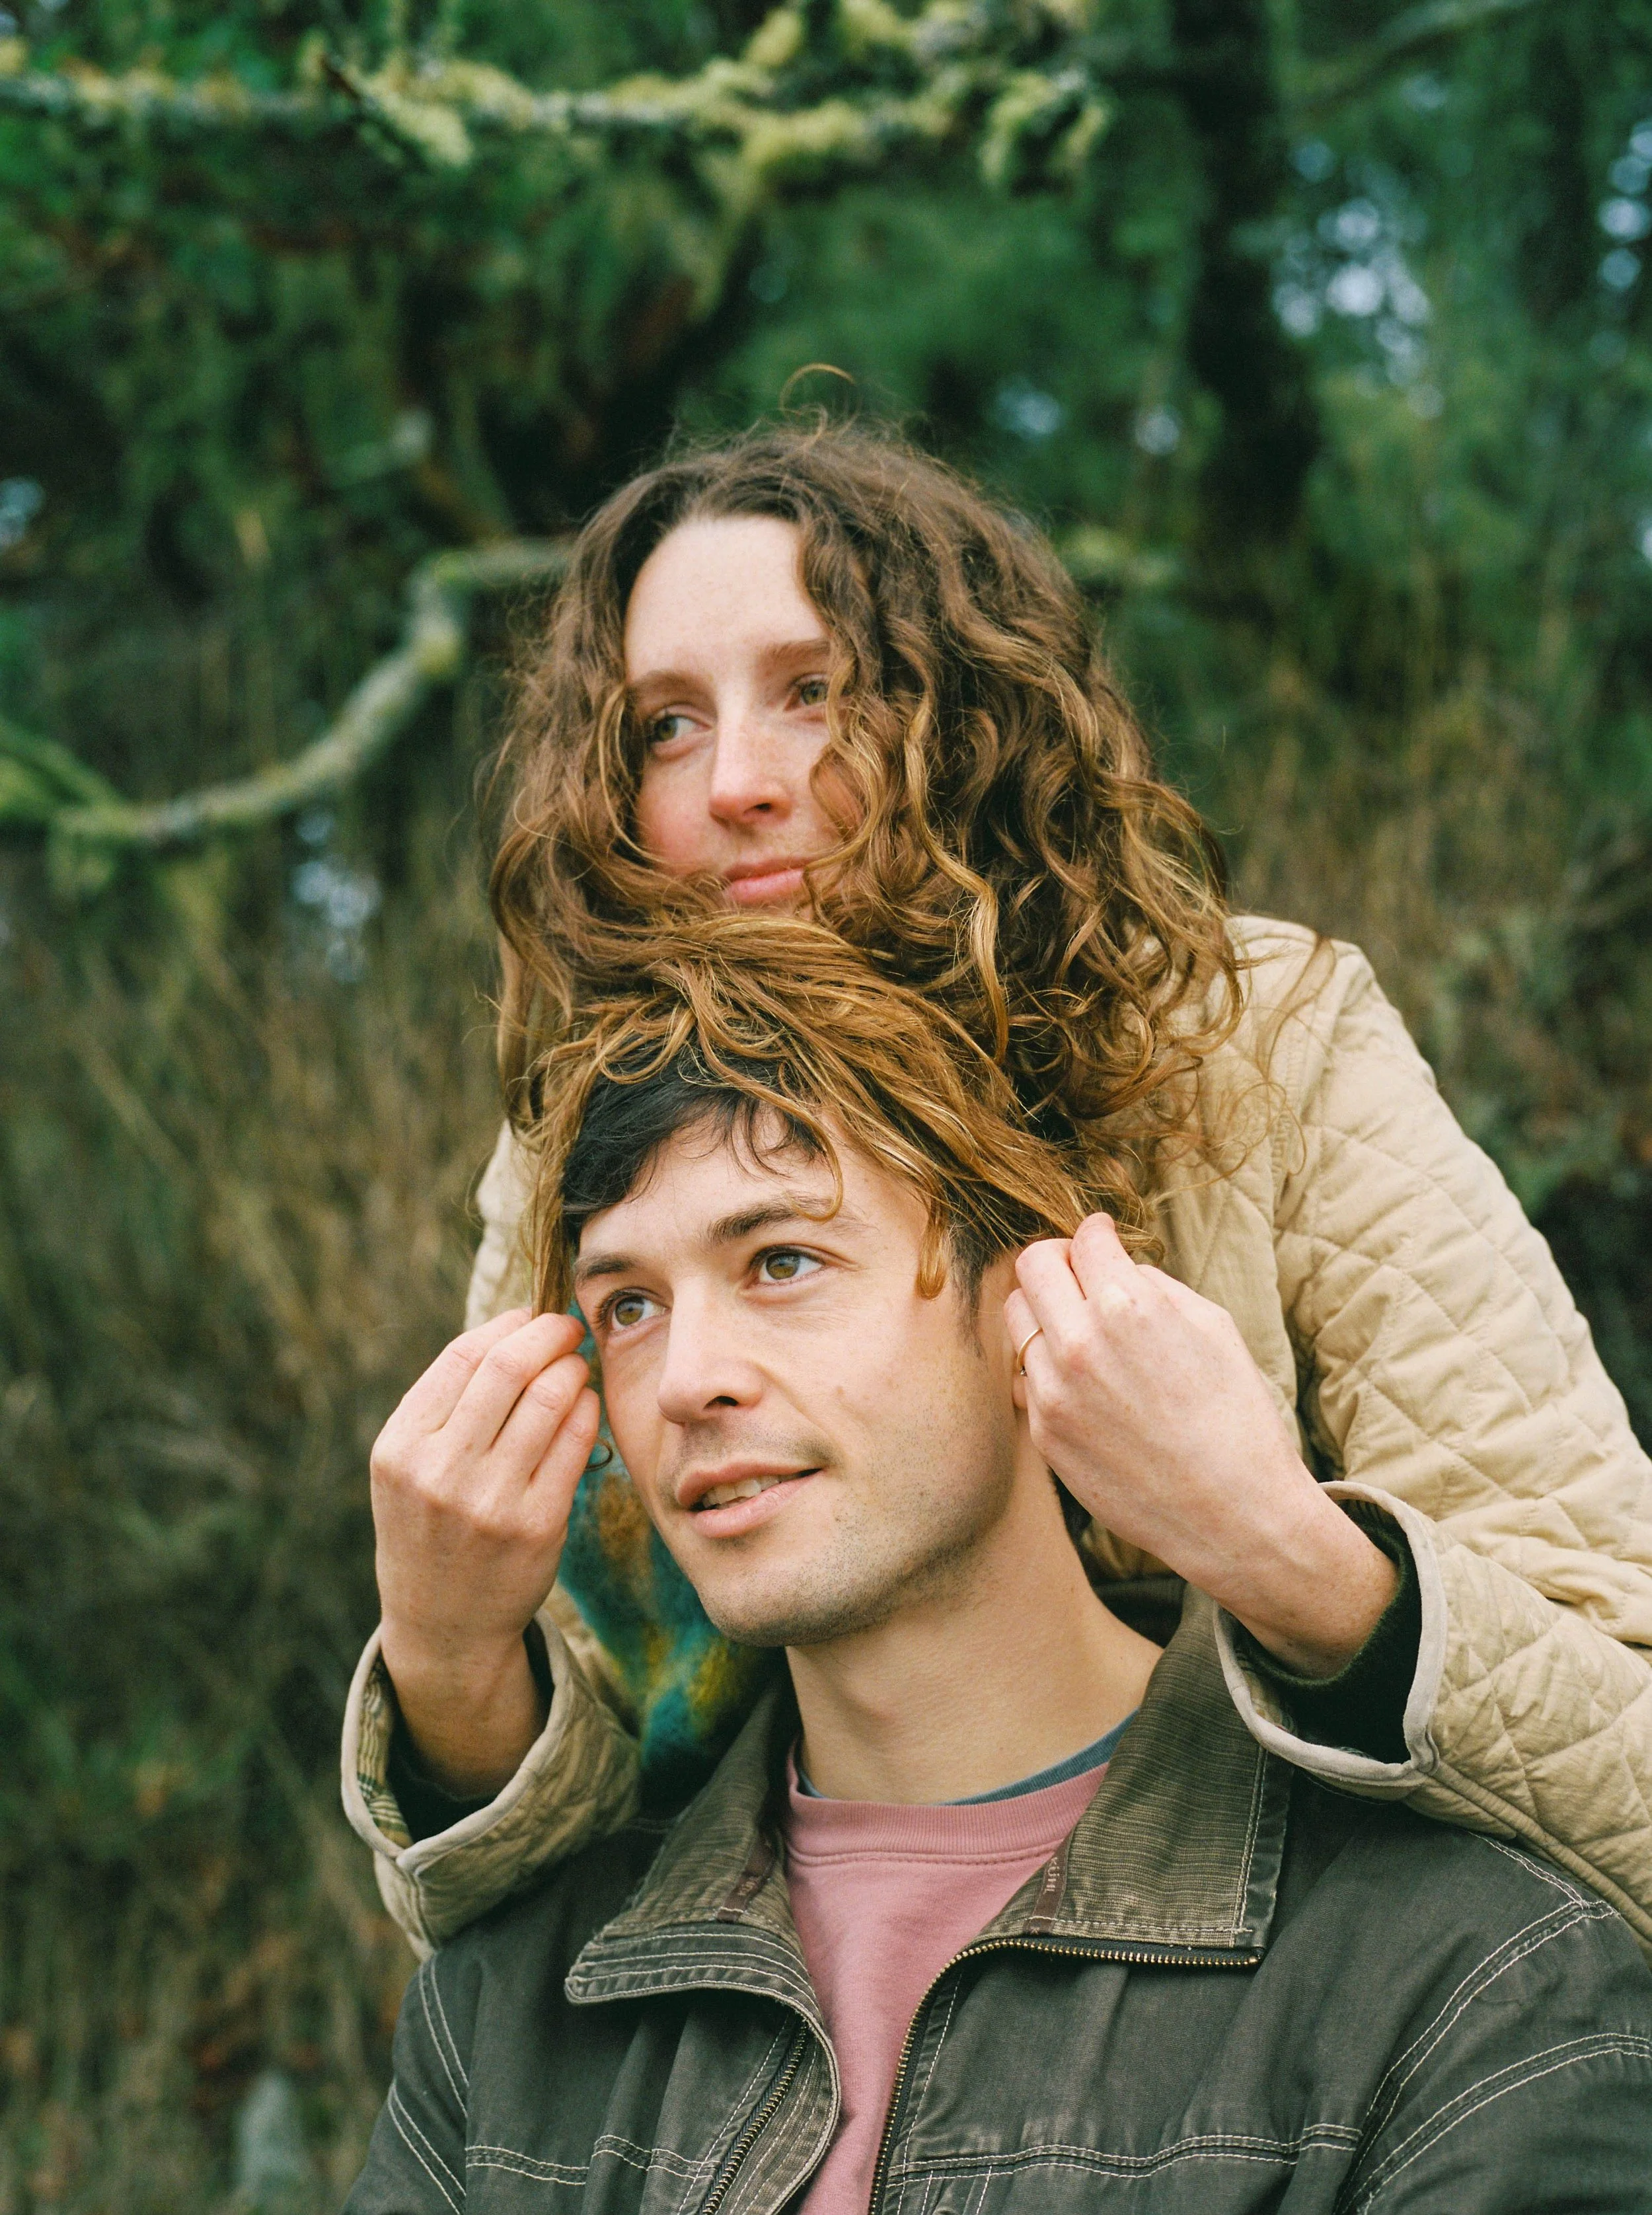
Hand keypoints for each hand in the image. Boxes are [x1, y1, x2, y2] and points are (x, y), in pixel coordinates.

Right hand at [371, 1308, 600, 1795]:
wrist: (443, 1627)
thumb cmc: (429, 1527)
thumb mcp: (407, 1468)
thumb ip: (444, 1404)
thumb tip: (514, 1326)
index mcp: (400, 1449)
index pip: (461, 1357)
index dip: (506, 1326)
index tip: (530, 1317)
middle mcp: (439, 1473)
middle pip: (508, 1368)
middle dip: (548, 1334)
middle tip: (567, 1329)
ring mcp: (490, 1502)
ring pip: (549, 1400)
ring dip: (573, 1369)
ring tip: (577, 1367)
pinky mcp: (537, 1526)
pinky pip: (575, 1443)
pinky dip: (586, 1410)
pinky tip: (584, 1404)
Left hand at [1005, 1215, 1396, 1675]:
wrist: (1234, 1513)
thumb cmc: (1236, 1416)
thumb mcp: (1213, 1327)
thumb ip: (1153, 1285)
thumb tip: (1114, 1263)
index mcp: (1128, 1307)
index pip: (1082, 1239)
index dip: (1096, 1236)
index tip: (1101, 1243)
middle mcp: (1079, 1343)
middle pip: (1031, 1267)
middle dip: (1056, 1263)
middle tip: (1079, 1277)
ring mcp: (1053, 1391)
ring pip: (1018, 1322)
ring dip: (1045, 1317)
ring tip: (1082, 1335)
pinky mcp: (1044, 1433)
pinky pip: (1024, 1379)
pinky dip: (1046, 1371)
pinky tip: (1085, 1386)